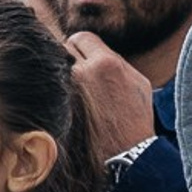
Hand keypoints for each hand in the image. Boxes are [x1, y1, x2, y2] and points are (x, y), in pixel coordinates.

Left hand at [67, 33, 155, 154]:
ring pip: (56, 70)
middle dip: (70, 58)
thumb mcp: (137, 82)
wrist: (127, 153)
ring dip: (63, 76)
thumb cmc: (135, 119)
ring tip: (76, 91)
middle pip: (64, 49)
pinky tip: (70, 104)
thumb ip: (116, 61)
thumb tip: (97, 52)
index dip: (82, 46)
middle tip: (79, 72)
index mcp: (106, 63)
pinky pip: (53, 91)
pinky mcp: (60, 108)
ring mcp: (69, 91)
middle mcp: (83, 73)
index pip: (80, 37)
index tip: (84, 56)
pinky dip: (59, 93)